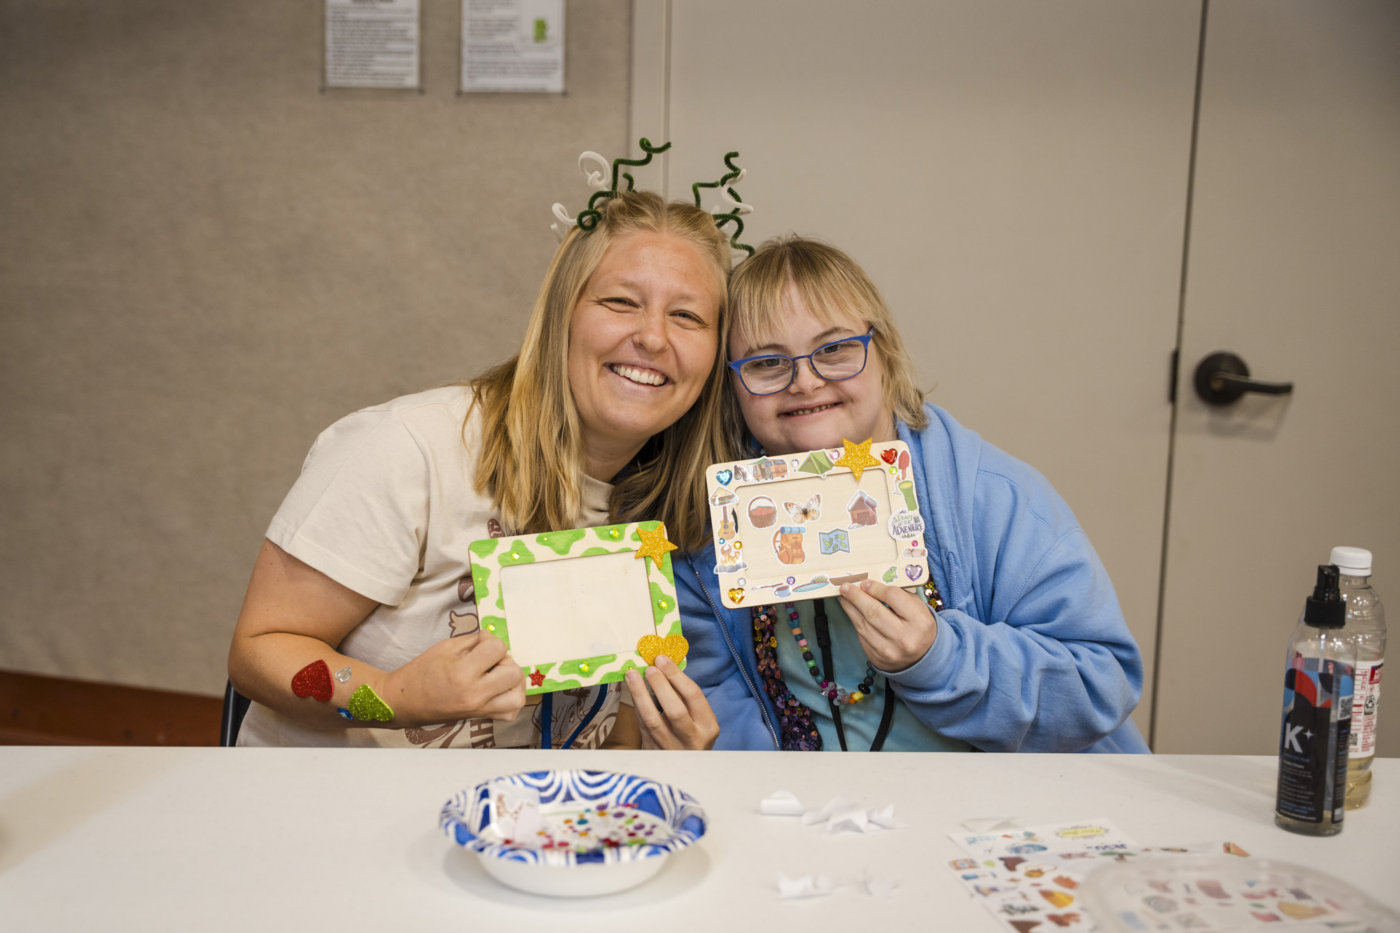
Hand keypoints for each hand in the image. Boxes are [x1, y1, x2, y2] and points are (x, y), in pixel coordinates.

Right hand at [382, 631, 525, 726]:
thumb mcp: (445, 647)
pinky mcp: (481, 717)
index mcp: (462, 672)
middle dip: (505, 660)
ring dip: (513, 681)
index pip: (497, 648)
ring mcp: (480, 709)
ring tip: (498, 675)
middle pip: (514, 672)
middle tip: (490, 660)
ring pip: (518, 697)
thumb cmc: (422, 671)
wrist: (405, 702)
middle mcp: (475, 694)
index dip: (490, 640)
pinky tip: (500, 690)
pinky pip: (510, 713)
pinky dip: (511, 700)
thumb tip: (492, 639)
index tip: (480, 643)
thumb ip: (473, 641)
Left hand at [625, 657, 719, 749]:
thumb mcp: (699, 719)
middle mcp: (692, 739)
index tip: (662, 659)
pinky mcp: (653, 752)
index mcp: (708, 727)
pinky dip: (637, 706)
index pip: (694, 696)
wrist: (683, 769)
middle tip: (649, 667)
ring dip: (640, 695)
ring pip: (653, 721)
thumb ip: (685, 697)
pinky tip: (632, 692)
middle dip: (661, 686)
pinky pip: (642, 726)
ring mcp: (671, 748)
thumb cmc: (691, 735)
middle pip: (675, 711)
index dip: (676, 675)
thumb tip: (664, 665)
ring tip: (632, 675)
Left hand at [837, 579, 936, 672]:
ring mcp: (889, 651)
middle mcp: (904, 638)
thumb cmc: (918, 626)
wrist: (922, 657)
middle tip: (845, 587)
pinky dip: (854, 621)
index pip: (893, 597)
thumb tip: (870, 585)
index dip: (875, 588)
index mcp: (919, 621)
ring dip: (850, 608)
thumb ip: (898, 595)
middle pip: (874, 612)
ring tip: (843, 596)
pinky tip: (851, 610)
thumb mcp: (917, 607)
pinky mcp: (877, 658)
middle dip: (856, 597)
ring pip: (863, 625)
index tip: (864, 582)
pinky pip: (861, 636)